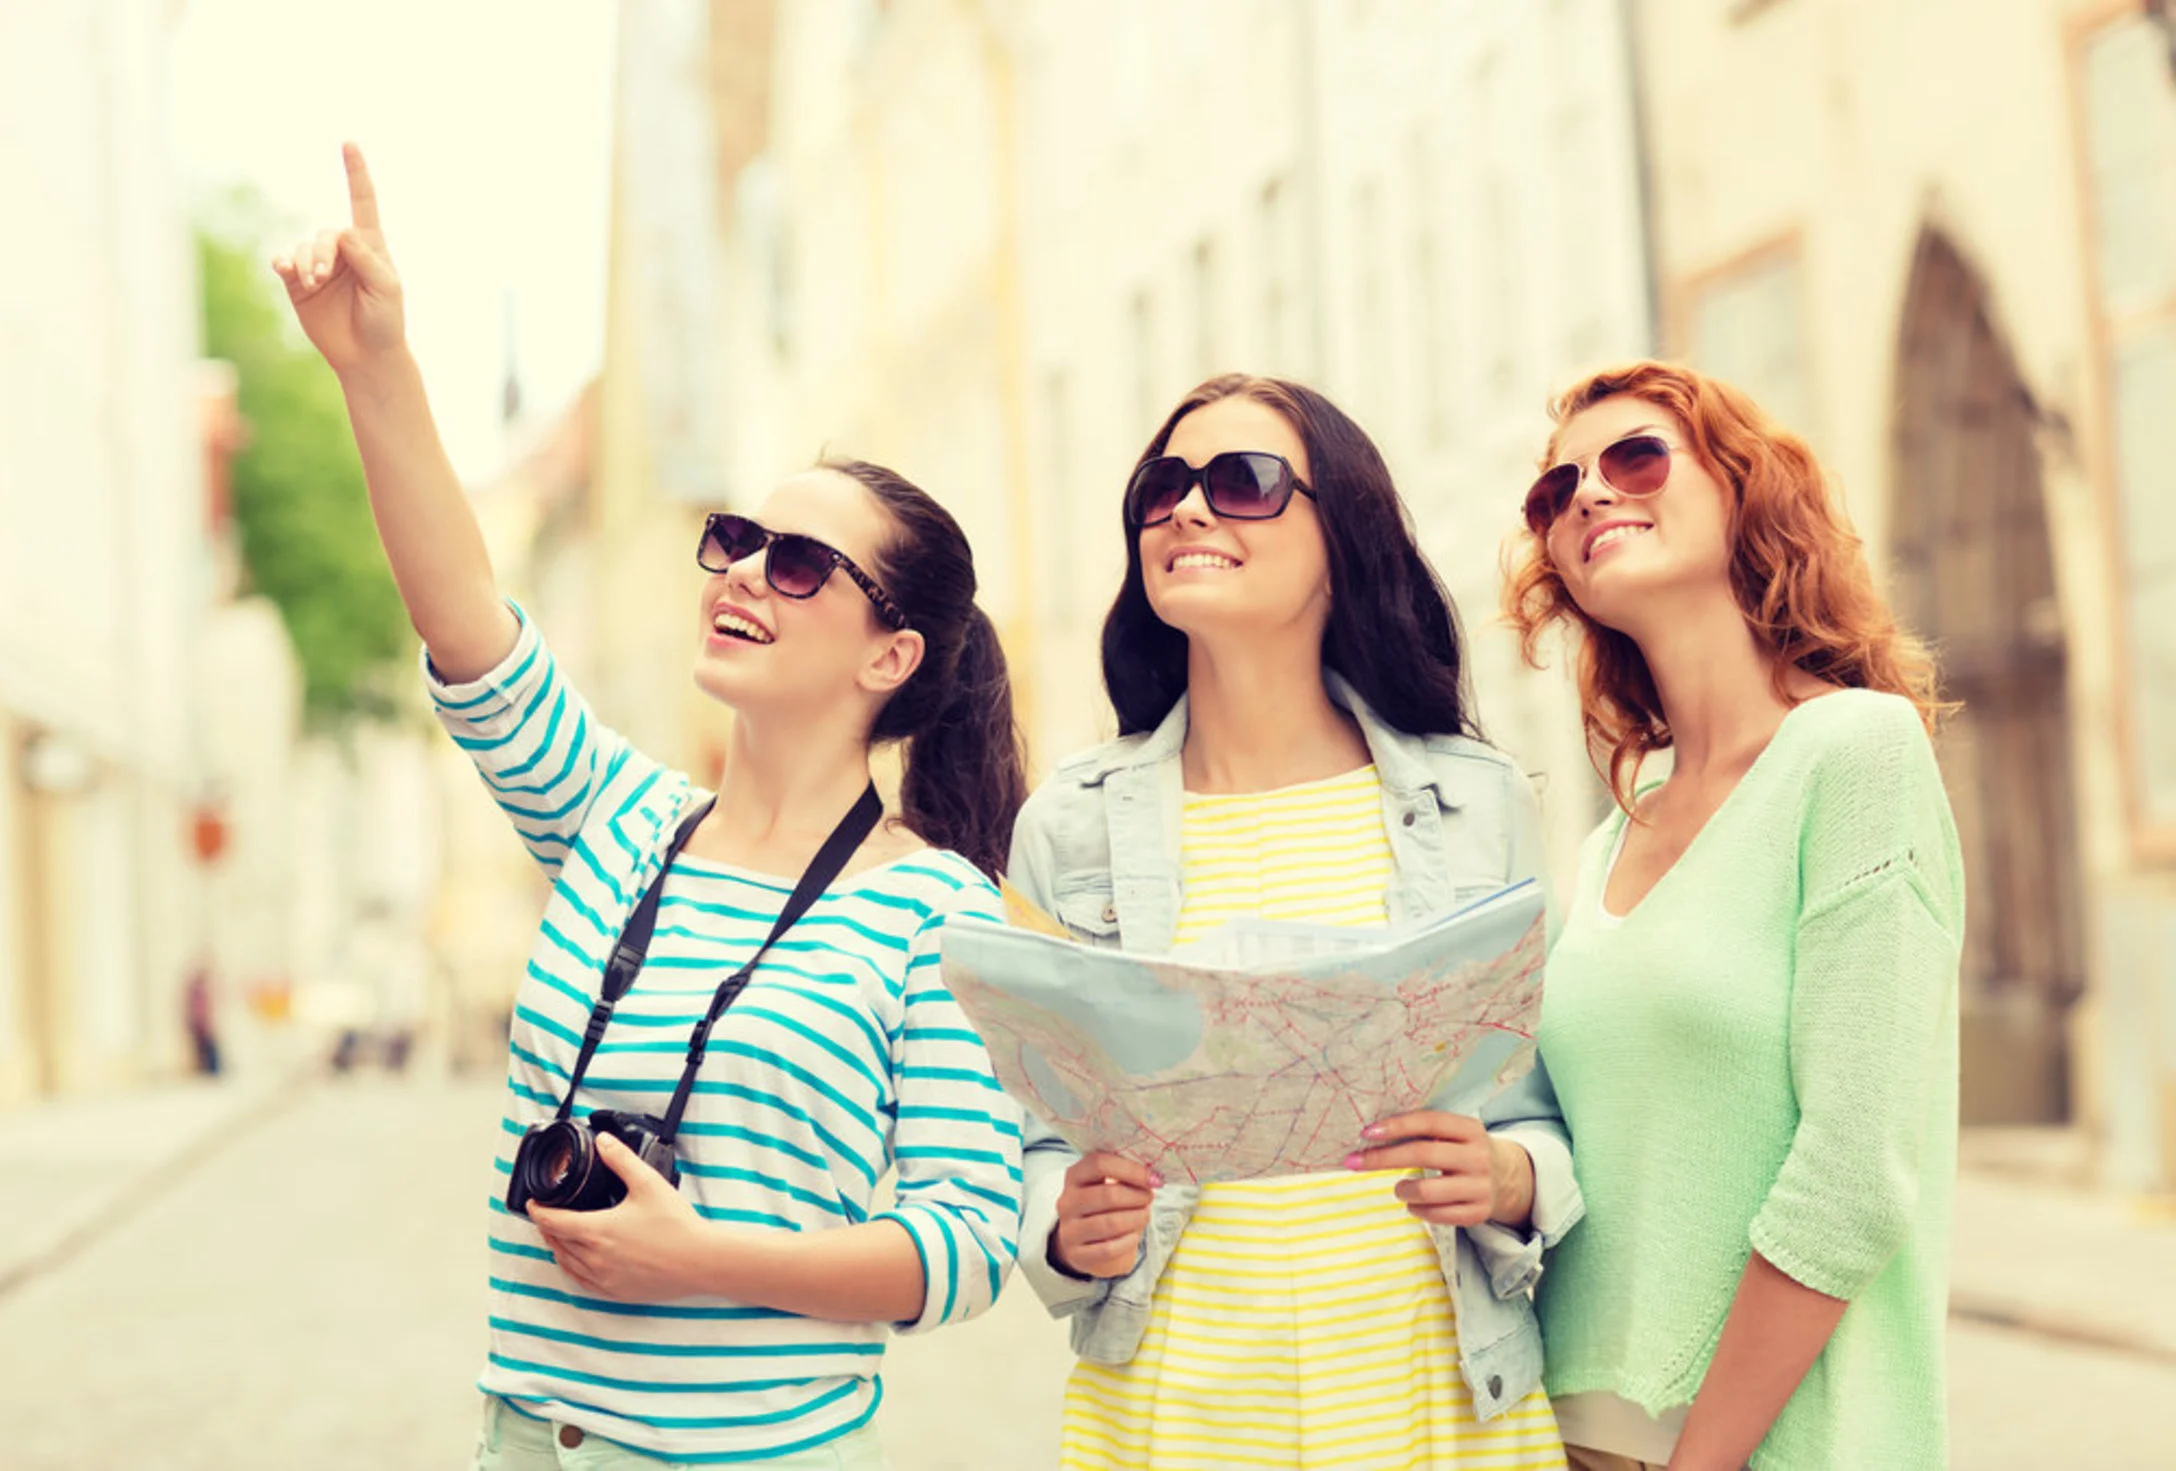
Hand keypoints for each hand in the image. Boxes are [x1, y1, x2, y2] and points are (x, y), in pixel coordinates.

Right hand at [270, 143, 404, 373]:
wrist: (366, 355)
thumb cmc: (386, 321)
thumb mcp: (387, 289)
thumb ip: (368, 259)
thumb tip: (344, 232)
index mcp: (370, 246)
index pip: (362, 202)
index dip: (356, 173)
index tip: (349, 143)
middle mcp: (342, 251)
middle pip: (325, 235)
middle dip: (322, 254)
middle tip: (323, 277)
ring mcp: (319, 266)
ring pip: (303, 247)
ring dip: (305, 262)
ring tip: (312, 283)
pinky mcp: (298, 283)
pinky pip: (285, 262)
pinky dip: (284, 262)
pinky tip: (284, 269)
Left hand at [526, 1133, 721, 1300]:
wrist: (700, 1262)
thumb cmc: (677, 1226)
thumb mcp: (648, 1183)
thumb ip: (621, 1159)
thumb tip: (603, 1142)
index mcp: (597, 1231)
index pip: (552, 1222)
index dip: (538, 1211)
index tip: (534, 1203)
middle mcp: (594, 1258)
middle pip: (556, 1242)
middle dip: (547, 1227)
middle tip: (546, 1215)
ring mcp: (603, 1279)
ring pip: (566, 1264)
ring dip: (557, 1248)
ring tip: (557, 1236)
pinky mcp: (615, 1293)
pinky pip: (582, 1283)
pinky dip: (572, 1270)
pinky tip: (577, 1263)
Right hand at [1050, 1152, 1160, 1278]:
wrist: (1086, 1245)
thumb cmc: (1105, 1208)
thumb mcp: (1109, 1186)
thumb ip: (1125, 1177)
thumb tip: (1152, 1177)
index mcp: (1075, 1176)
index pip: (1099, 1163)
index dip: (1130, 1169)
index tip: (1152, 1178)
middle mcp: (1067, 1201)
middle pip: (1107, 1194)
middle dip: (1137, 1196)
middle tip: (1149, 1198)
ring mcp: (1069, 1230)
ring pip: (1109, 1223)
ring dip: (1136, 1219)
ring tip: (1144, 1216)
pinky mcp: (1077, 1254)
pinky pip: (1108, 1249)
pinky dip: (1127, 1242)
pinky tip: (1133, 1237)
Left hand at [1346, 1112, 1535, 1228]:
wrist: (1509, 1177)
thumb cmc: (1465, 1150)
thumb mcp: (1455, 1133)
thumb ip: (1425, 1131)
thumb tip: (1373, 1133)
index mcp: (1470, 1129)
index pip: (1429, 1122)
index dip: (1396, 1126)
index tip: (1366, 1133)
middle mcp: (1477, 1156)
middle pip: (1422, 1155)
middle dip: (1383, 1158)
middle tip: (1356, 1162)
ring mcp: (1479, 1186)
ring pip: (1427, 1191)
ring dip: (1402, 1190)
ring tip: (1399, 1189)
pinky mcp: (1478, 1212)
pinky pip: (1438, 1215)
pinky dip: (1418, 1211)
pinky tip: (1414, 1205)